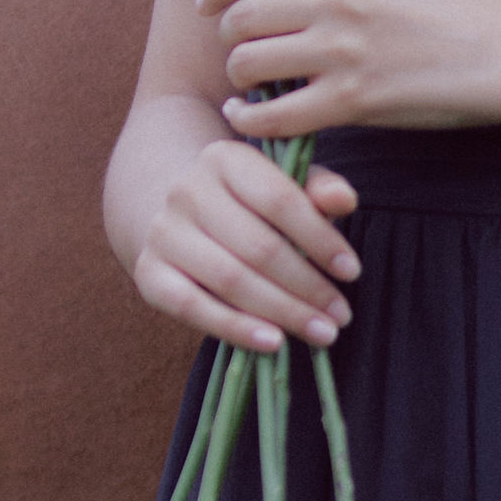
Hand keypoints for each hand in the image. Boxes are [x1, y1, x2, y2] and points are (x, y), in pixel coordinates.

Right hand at [134, 139, 361, 357]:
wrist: (177, 212)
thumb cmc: (248, 202)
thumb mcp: (285, 184)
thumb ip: (318, 191)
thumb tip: (345, 200)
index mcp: (225, 158)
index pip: (280, 199)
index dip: (320, 238)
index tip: (352, 271)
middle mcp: (187, 190)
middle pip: (258, 246)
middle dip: (307, 286)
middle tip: (341, 315)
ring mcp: (163, 232)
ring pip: (230, 279)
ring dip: (282, 312)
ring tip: (322, 333)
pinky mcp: (148, 272)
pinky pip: (191, 307)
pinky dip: (235, 328)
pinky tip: (273, 343)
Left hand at [205, 0, 500, 140]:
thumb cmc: (444, 11)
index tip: (208, 8)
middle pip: (242, 17)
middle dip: (229, 39)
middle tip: (242, 54)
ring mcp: (344, 49)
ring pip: (248, 64)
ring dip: (239, 79)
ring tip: (251, 87)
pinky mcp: (352, 101)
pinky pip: (273, 116)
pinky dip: (250, 121)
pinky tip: (251, 119)